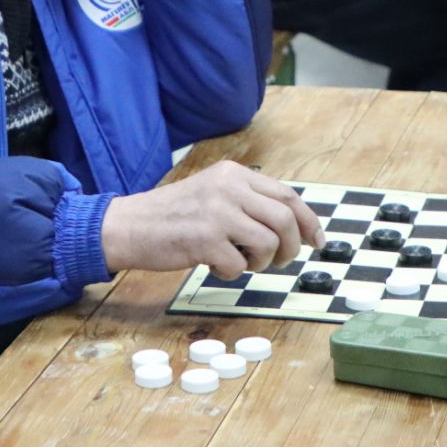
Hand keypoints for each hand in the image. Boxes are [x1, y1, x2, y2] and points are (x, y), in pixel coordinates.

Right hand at [99, 161, 325, 279]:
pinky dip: (231, 272)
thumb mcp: (214, 194)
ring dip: (261, 262)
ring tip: (241, 262)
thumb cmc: (174, 216)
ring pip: (268, 242)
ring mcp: (217, 212)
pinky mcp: (204, 239)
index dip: (308, 221)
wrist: (129, 226)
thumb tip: (293, 226)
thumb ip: (249, 202)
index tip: (316, 241)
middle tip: (281, 261)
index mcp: (234, 174)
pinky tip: (213, 265)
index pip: (287, 195)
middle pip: (285, 218)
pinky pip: (238, 265)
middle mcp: (228, 187)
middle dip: (291, 246)